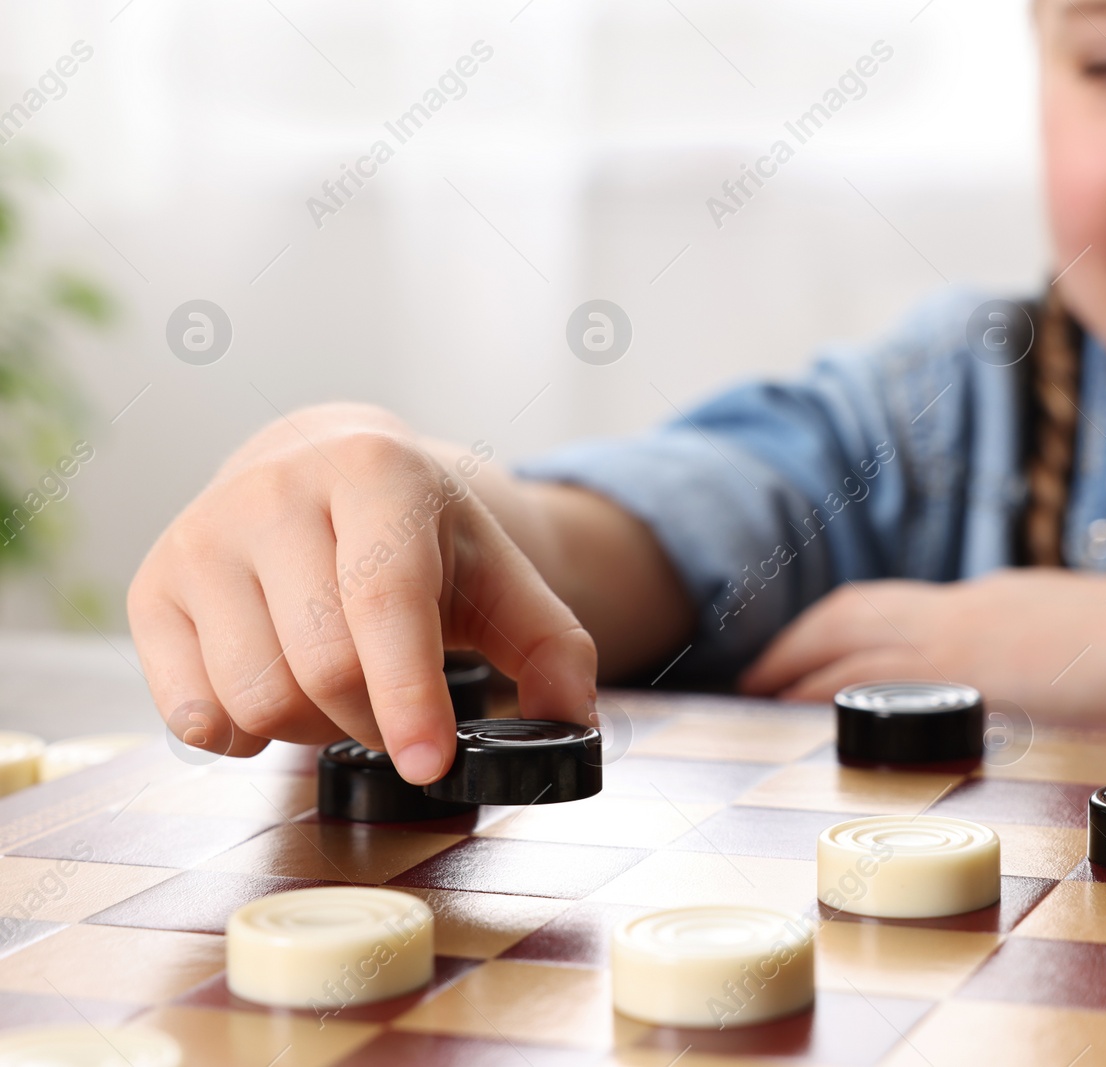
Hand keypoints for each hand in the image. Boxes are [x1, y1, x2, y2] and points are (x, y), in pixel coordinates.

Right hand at [128, 403, 596, 782]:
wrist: (320, 471)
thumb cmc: (419, 536)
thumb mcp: (498, 574)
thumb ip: (552, 649)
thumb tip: (569, 724)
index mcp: (373, 472)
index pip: (383, 601)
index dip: (408, 694)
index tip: (430, 763)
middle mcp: (273, 492)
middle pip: (321, 667)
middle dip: (373, 718)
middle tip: (396, 708)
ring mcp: (200, 537)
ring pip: (255, 698)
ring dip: (311, 728)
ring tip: (338, 687)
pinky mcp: (150, 588)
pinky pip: (191, 715)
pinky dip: (245, 735)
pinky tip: (277, 690)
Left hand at [737, 570, 1105, 719]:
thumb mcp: (1057, 626)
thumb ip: (1012, 641)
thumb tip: (996, 670)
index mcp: (976, 600)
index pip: (877, 607)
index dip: (824, 630)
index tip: (793, 654)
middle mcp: (957, 614)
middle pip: (848, 618)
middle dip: (791, 646)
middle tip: (750, 678)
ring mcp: (962, 645)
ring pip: (852, 649)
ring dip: (797, 671)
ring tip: (758, 699)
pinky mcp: (973, 681)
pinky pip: (881, 688)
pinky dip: (838, 699)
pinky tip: (812, 722)